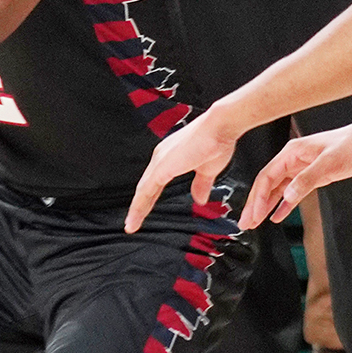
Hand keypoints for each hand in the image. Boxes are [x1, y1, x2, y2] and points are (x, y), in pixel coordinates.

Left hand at [125, 107, 240, 232]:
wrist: (220, 127)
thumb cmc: (217, 141)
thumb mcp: (208, 170)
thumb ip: (201, 184)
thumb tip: (200, 199)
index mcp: (171, 157)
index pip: (155, 182)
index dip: (150, 198)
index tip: (145, 211)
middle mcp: (161, 157)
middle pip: (146, 186)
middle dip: (139, 205)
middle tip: (132, 222)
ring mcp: (160, 161)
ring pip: (143, 190)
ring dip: (137, 209)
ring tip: (131, 225)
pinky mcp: (162, 167)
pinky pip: (146, 191)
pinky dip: (139, 206)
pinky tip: (136, 217)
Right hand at [240, 125, 351, 229]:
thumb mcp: (328, 164)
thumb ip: (306, 180)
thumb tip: (286, 196)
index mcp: (291, 153)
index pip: (266, 177)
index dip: (257, 198)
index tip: (253, 215)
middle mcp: (292, 160)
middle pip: (267, 184)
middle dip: (255, 204)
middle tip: (246, 223)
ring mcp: (301, 168)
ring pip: (277, 189)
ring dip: (266, 206)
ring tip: (255, 222)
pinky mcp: (311, 175)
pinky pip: (291, 192)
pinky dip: (283, 204)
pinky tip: (277, 215)